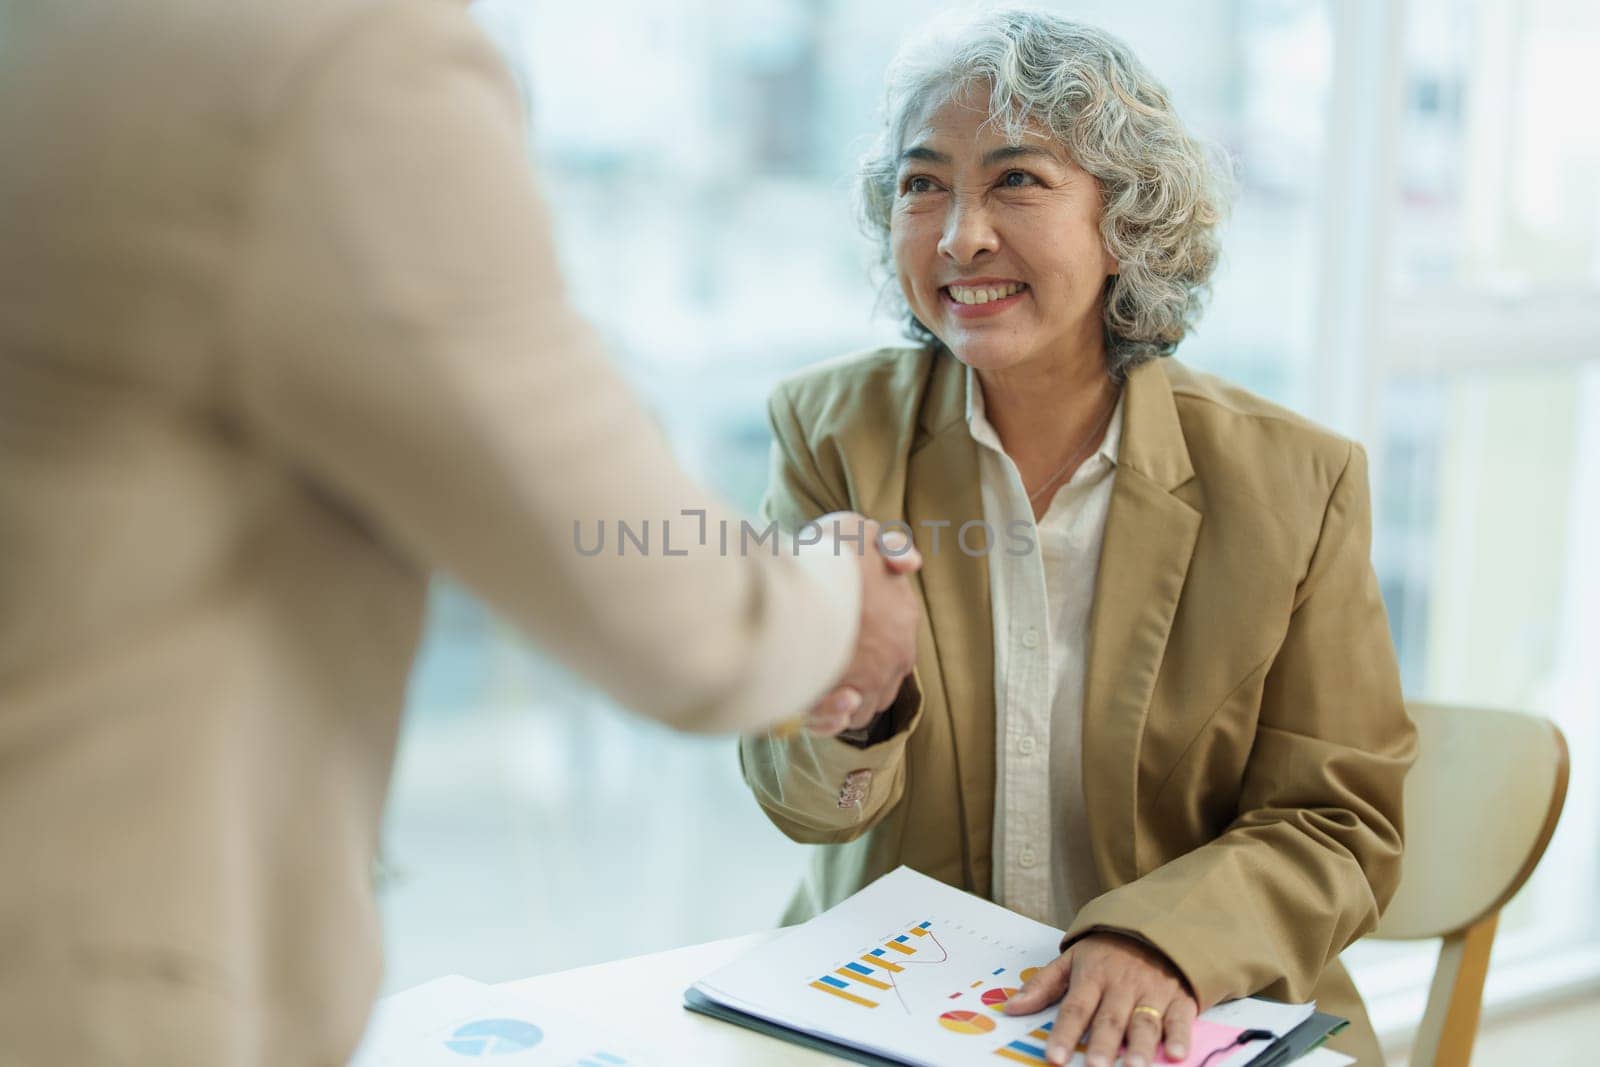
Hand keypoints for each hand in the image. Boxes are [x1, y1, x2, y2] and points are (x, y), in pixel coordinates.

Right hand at [804, 516, 921, 736]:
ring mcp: (868, 684)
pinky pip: (832, 723)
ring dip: (838, 703)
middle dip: (857, 681)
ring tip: (813, 686)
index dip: (868, 645)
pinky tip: (805, 703)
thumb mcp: (859, 531)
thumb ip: (888, 546)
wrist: (800, 588)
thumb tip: (910, 565)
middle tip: (824, 666)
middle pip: (881, 682)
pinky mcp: (837, 706)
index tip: (839, 635)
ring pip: (858, 707)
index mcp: (903, 619)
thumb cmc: (826, 557)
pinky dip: (822, 718)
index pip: (896, 646)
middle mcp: (895, 658)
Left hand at [1004, 933, 1196, 1066]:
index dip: (1065, 1033)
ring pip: (1144, 1021)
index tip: (1055, 1057)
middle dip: (1103, 1044)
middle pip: (1110, 1019)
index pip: (1075, 1008)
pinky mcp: (1179, 998)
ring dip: (1140, 1046)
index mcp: (1092, 976)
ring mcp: (1152, 992)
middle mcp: (1122, 986)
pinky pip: (1180, 1018)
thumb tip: (1010, 1008)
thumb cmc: (1109, 949)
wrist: (1155, 923)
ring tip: (1133, 1066)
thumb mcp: (1072, 959)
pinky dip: (1180, 1036)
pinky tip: (1177, 1053)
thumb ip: (1042, 985)